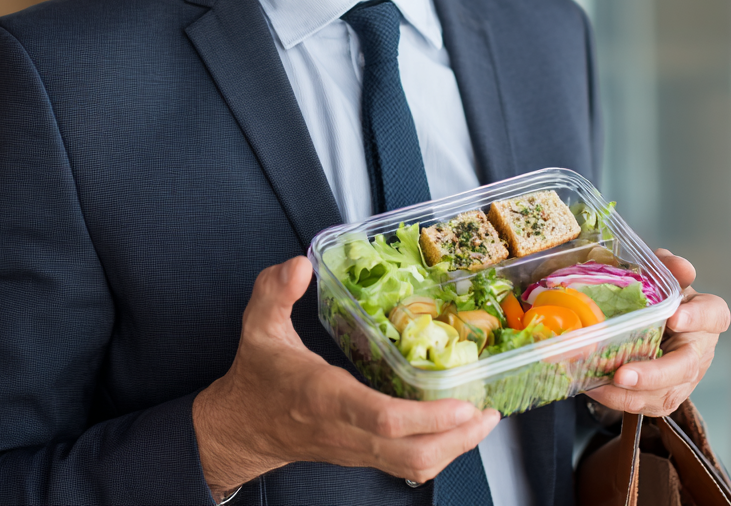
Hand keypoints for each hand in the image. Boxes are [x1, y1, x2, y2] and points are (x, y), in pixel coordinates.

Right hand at [191, 256, 499, 497]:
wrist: (241, 428)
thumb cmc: (257, 377)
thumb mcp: (258, 325)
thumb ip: (274, 291)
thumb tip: (300, 264)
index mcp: (325, 397)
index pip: (381, 418)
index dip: (427, 417)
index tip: (462, 404)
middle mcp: (347, 429)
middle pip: (412, 451)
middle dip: (457, 437)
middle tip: (489, 412)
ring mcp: (357, 448)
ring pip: (413, 465)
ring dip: (454, 448)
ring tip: (483, 421)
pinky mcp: (363, 454)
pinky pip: (407, 463)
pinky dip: (438, 450)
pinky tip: (456, 430)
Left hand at [586, 249, 729, 416]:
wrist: (654, 323)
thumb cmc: (659, 296)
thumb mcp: (660, 275)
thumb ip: (666, 267)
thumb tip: (679, 266)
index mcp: (705, 315)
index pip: (714, 315)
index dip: (697, 318)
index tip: (673, 317)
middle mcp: (699, 349)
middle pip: (685, 367)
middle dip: (654, 374)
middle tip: (622, 374)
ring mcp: (685, 378)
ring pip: (665, 393)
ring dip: (631, 394)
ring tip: (599, 384)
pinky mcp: (666, 396)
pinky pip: (647, 405)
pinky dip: (619, 400)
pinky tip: (594, 388)